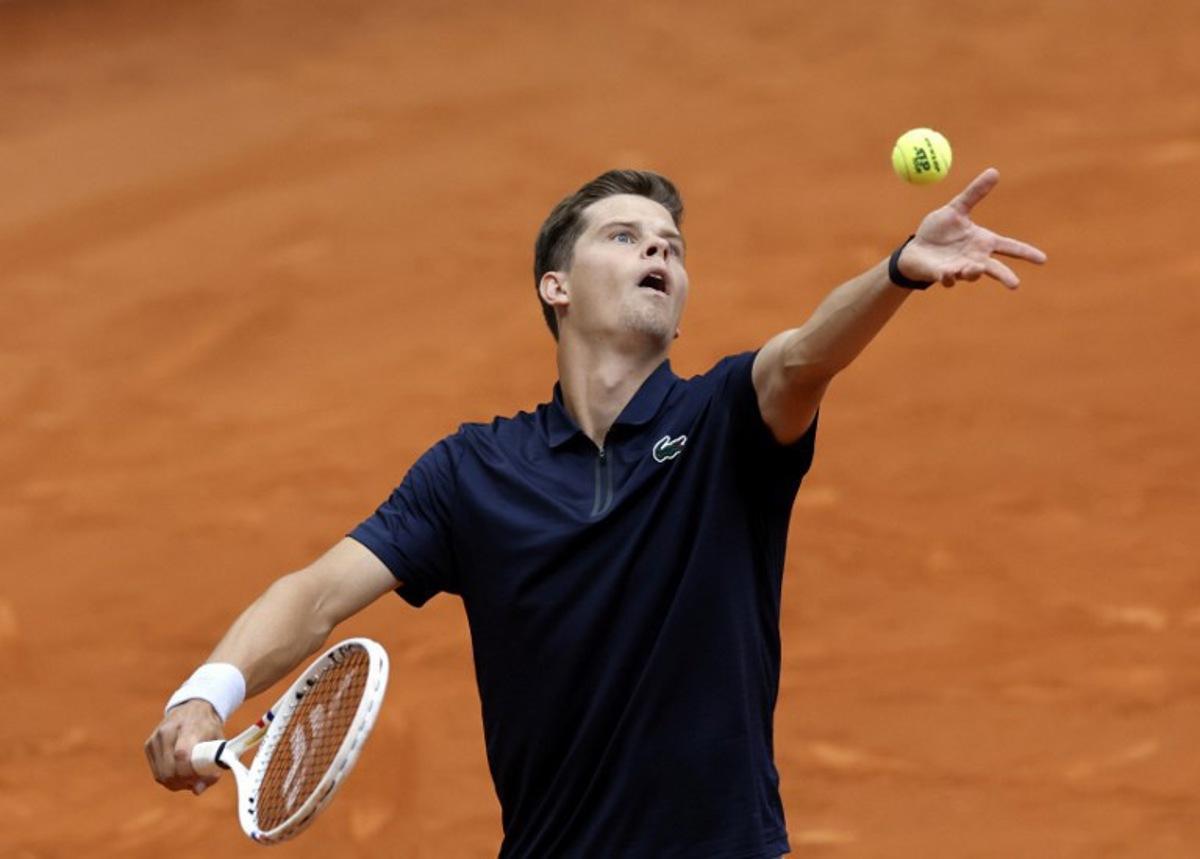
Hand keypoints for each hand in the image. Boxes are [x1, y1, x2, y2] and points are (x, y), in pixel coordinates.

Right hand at [144, 699, 223, 794]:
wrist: (192, 707)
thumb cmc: (208, 726)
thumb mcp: (219, 740)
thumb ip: (213, 765)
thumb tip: (198, 790)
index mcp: (188, 726)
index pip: (182, 755)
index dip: (190, 774)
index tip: (202, 779)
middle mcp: (167, 732)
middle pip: (169, 770)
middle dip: (185, 782)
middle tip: (198, 782)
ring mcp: (155, 739)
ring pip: (161, 775)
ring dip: (177, 783)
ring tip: (192, 778)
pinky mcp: (148, 745)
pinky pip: (157, 772)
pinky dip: (170, 779)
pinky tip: (181, 773)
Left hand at [898, 168, 1046, 288]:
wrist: (917, 248)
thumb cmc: (939, 230)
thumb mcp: (957, 208)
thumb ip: (974, 193)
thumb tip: (994, 171)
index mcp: (983, 242)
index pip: (1009, 247)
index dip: (1026, 253)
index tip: (1042, 259)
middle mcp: (975, 258)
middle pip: (995, 269)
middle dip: (1005, 276)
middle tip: (1015, 284)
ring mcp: (960, 268)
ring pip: (972, 274)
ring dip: (974, 272)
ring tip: (976, 268)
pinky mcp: (943, 275)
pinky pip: (949, 278)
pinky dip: (950, 277)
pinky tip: (948, 274)